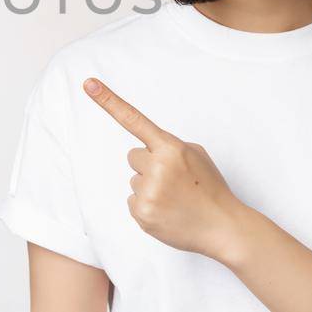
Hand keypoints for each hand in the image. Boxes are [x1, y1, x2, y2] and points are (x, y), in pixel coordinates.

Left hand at [83, 77, 251, 261]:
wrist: (222, 227)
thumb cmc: (210, 189)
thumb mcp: (196, 156)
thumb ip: (169, 146)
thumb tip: (149, 150)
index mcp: (171, 148)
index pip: (134, 120)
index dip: (109, 101)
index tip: (89, 84)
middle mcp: (157, 167)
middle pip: (133, 156)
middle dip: (149, 165)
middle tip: (174, 181)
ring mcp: (148, 192)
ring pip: (133, 180)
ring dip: (149, 187)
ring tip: (174, 198)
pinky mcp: (141, 213)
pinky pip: (132, 200)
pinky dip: (146, 206)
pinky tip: (167, 211)